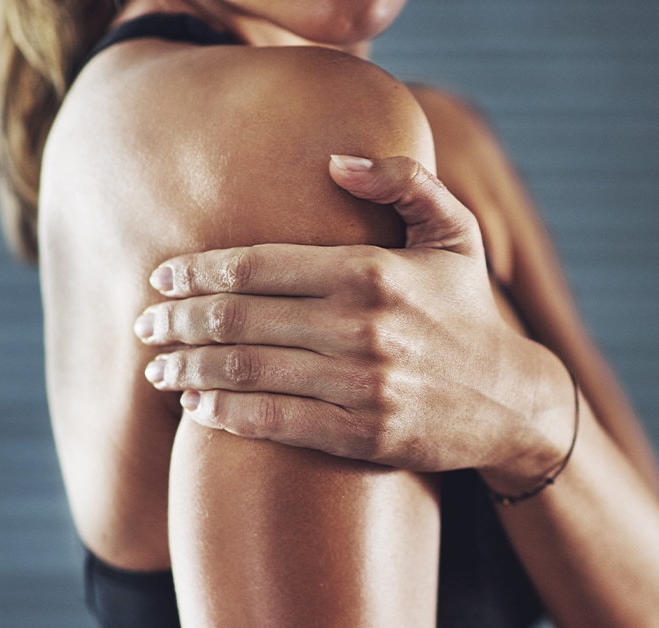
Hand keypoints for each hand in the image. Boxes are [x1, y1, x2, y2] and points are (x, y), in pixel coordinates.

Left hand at [134, 155, 571, 483]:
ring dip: (189, 369)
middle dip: (178, 322)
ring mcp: (364, 386)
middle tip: (145, 325)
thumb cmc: (469, 310)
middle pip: (240, 319)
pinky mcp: (365, 436)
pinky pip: (276, 423)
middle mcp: (364, 328)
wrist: (513, 401)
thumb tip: (336, 160)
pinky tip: (198, 408)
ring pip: (248, 372)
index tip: (162, 276)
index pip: (259, 265)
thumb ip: (404, 181)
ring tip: (158, 369)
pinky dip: (226, 415)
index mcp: (373, 271)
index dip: (199, 271)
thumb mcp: (454, 233)